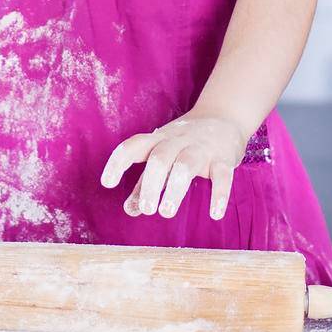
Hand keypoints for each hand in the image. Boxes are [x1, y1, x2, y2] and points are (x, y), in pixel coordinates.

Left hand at [100, 110, 245, 219]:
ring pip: (185, 165)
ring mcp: (200, 148)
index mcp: (157, 140)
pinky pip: (222, 175)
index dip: (118, 162)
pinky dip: (219, 194)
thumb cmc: (185, 142)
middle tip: (147, 209)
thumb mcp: (162, 156)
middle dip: (150, 183)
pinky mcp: (223, 158)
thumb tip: (129, 210)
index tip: (107, 183)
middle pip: (159, 158)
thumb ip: (144, 183)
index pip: (133, 146)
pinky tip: (214, 214)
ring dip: (175, 188)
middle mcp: (177, 141)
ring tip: (166, 212)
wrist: (223, 117)